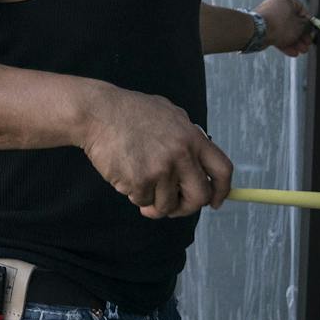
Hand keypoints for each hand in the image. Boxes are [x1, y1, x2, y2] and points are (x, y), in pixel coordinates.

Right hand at [77, 86, 231, 217]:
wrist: (98, 112)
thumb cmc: (129, 111)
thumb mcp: (168, 114)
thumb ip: (187, 137)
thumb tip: (200, 163)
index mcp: (192, 137)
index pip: (222, 170)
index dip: (222, 190)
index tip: (215, 202)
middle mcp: (181, 154)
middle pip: (199, 197)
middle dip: (186, 207)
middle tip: (173, 206)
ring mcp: (161, 168)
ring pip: (167, 205)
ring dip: (154, 202)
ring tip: (140, 185)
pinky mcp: (140, 180)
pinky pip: (143, 201)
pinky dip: (135, 194)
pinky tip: (125, 174)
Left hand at [256, 0, 314, 56]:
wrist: (257, 32)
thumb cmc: (277, 25)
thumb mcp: (300, 26)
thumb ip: (307, 27)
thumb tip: (309, 28)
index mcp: (285, 1)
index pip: (301, 9)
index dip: (308, 21)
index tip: (311, 30)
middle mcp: (276, 7)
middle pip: (293, 22)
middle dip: (301, 36)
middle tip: (306, 43)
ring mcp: (269, 18)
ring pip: (285, 31)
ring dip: (294, 42)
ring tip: (301, 50)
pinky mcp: (263, 29)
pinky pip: (277, 36)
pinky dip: (285, 43)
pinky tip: (292, 51)